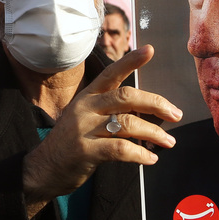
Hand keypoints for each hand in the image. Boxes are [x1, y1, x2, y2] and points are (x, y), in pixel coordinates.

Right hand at [21, 46, 181, 217]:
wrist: (43, 169)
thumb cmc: (71, 143)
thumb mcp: (85, 118)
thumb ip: (109, 111)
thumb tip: (148, 111)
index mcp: (87, 96)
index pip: (111, 73)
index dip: (131, 61)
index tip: (150, 49)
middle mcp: (85, 108)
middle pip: (126, 97)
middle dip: (156, 103)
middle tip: (175, 114)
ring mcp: (84, 129)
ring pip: (127, 123)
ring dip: (154, 133)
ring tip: (169, 142)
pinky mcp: (85, 151)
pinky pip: (120, 149)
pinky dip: (140, 154)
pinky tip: (151, 159)